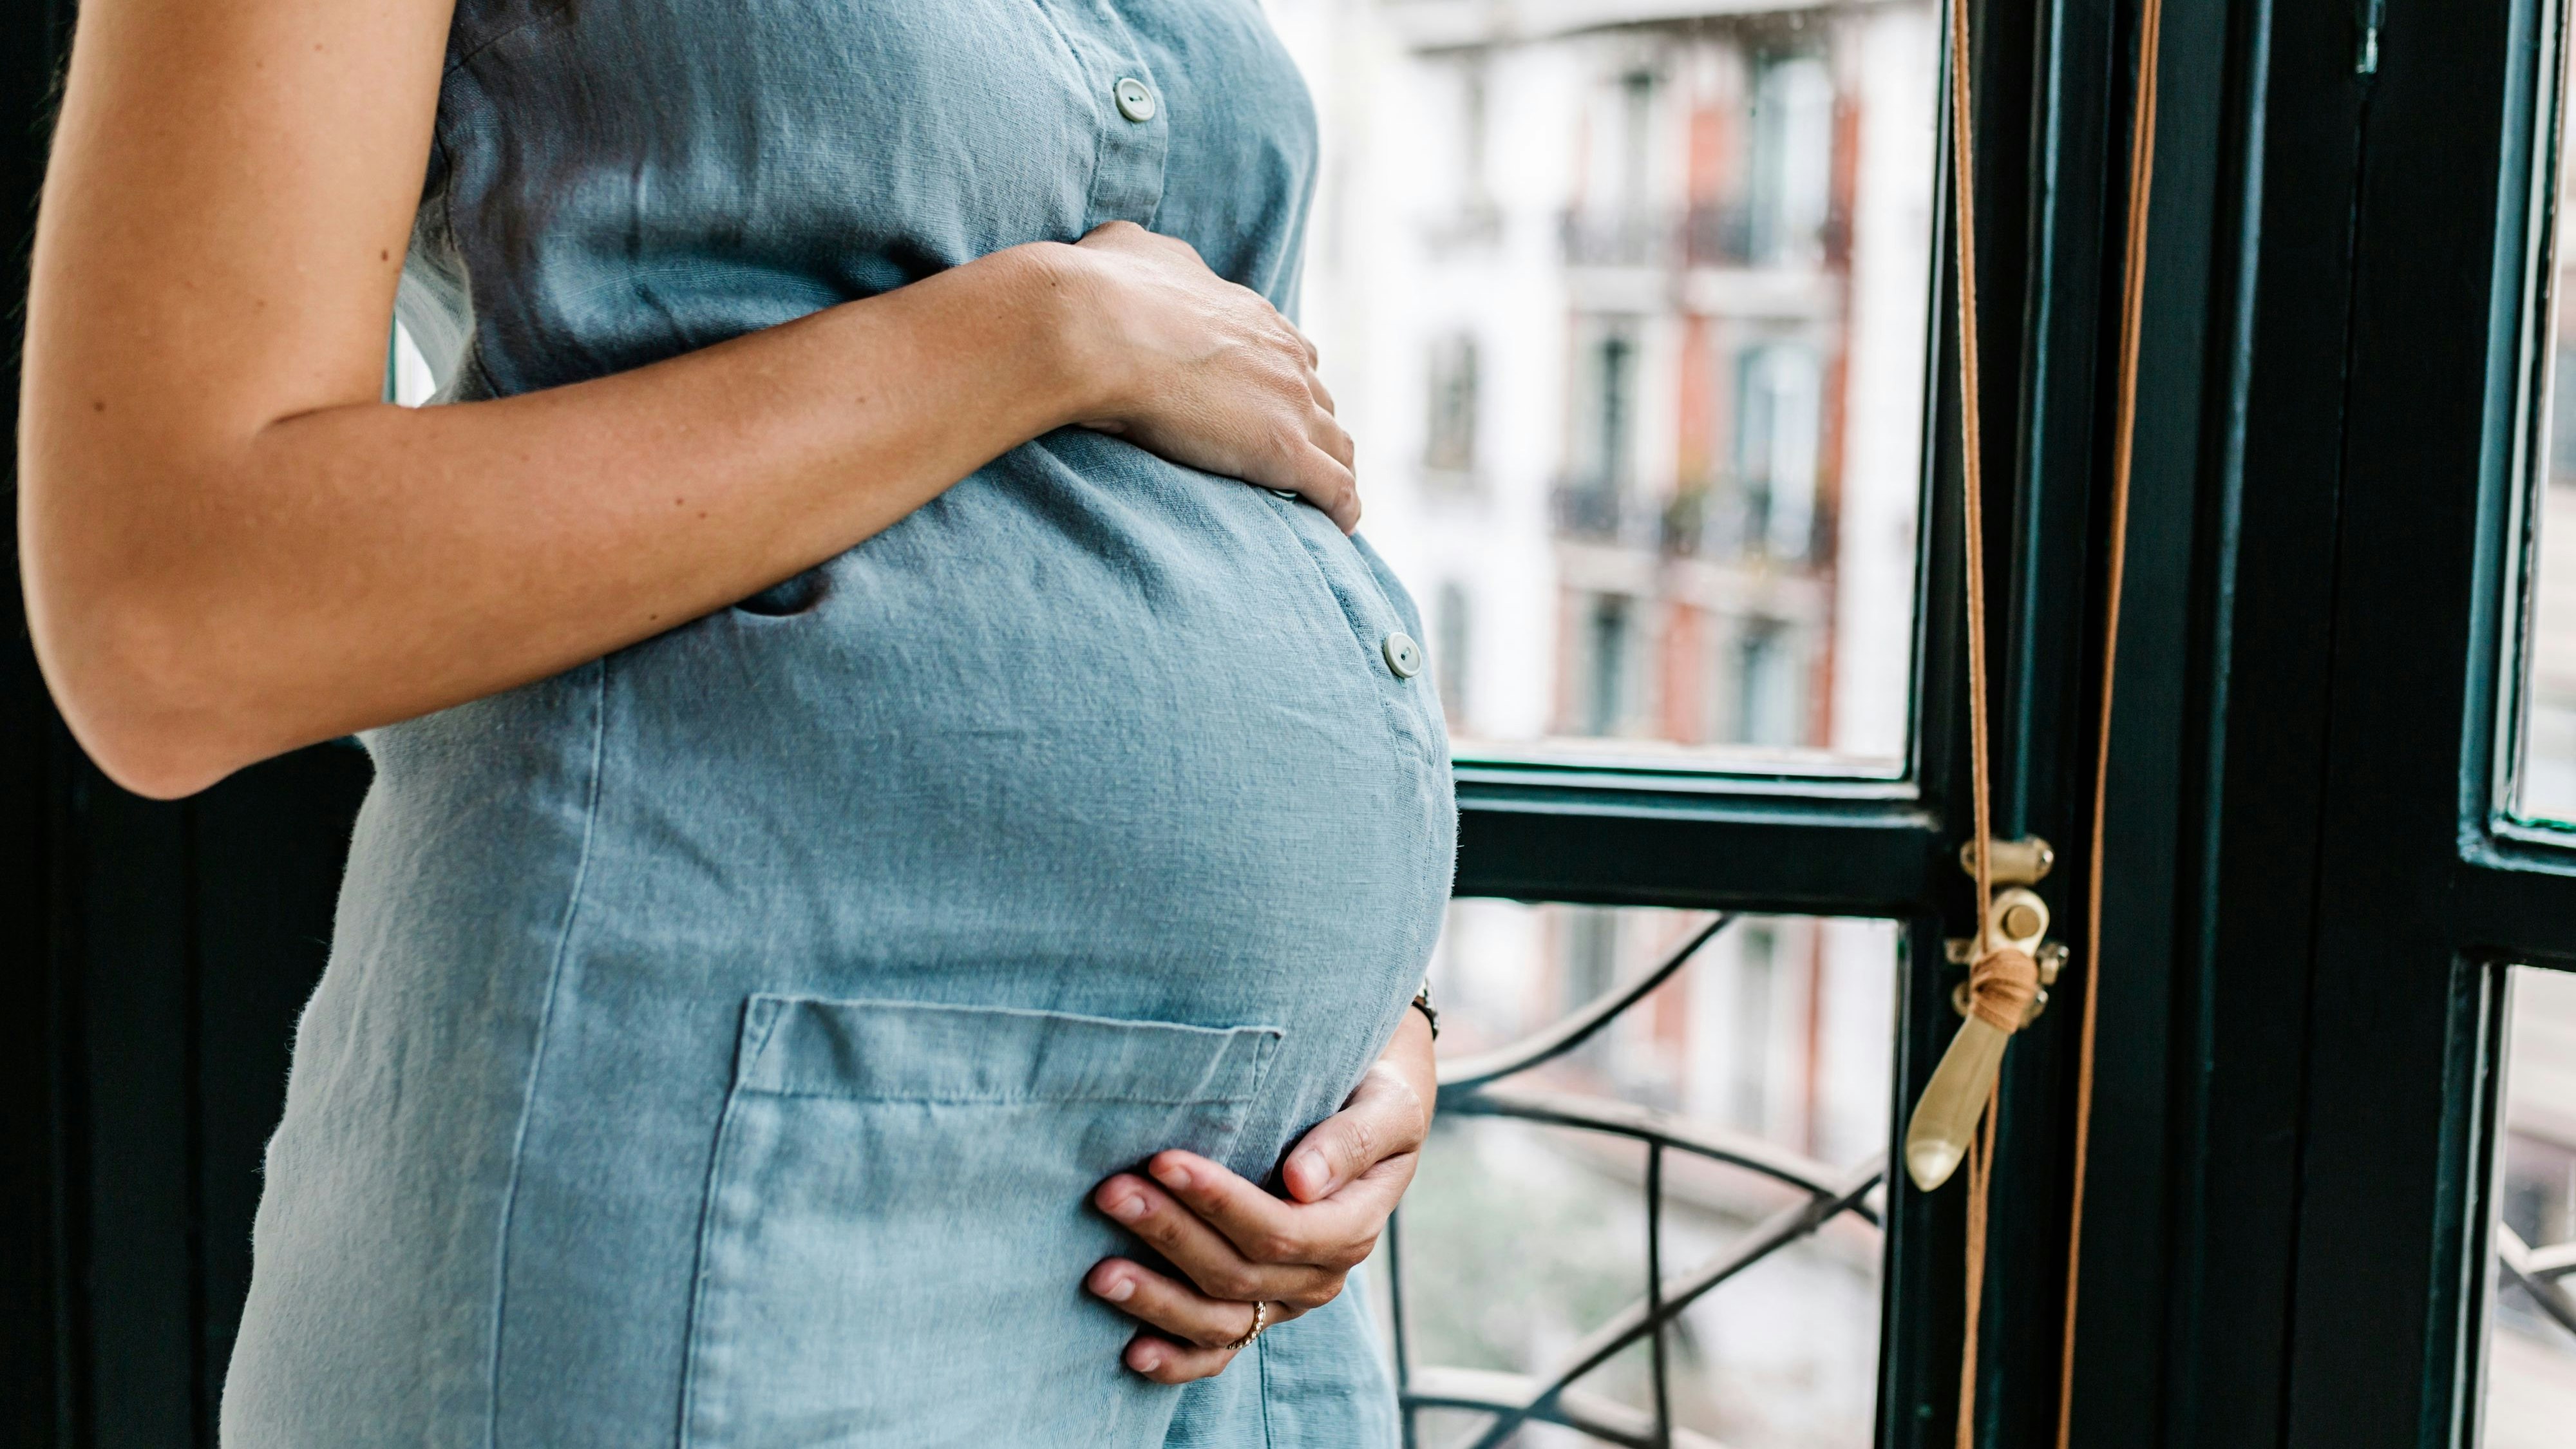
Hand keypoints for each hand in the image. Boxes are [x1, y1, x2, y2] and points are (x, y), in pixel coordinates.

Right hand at [1052, 221, 1359, 532]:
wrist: (1094, 329)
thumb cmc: (1103, 291)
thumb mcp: (1134, 250)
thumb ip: (1155, 259)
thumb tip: (1147, 256)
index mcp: (1251, 315)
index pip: (1291, 352)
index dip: (1284, 382)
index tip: (1269, 405)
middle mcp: (1283, 354)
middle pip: (1319, 398)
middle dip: (1311, 426)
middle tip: (1292, 456)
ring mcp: (1290, 403)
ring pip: (1338, 443)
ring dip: (1333, 468)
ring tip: (1321, 501)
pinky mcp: (1284, 450)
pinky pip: (1335, 487)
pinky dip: (1343, 508)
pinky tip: (1340, 526)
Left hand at [1086, 1006, 1435, 1382]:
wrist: (1372, 1115)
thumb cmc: (1375, 1098)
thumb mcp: (1386, 1106)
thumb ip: (1349, 1141)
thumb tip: (1300, 1183)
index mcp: (1352, 1227)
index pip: (1278, 1229)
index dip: (1220, 1202)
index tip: (1163, 1161)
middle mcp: (1319, 1276)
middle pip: (1237, 1272)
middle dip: (1171, 1234)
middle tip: (1111, 1193)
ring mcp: (1285, 1302)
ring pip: (1219, 1320)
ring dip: (1157, 1299)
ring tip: (1099, 1274)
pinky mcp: (1256, 1312)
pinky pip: (1218, 1351)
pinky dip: (1176, 1361)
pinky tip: (1131, 1353)